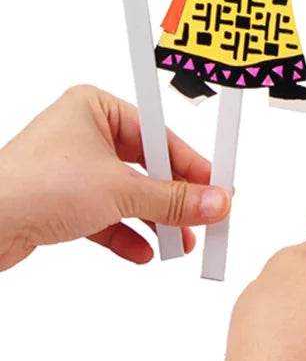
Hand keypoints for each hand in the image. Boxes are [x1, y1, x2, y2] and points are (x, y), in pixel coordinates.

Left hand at [0, 85, 229, 269]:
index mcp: (96, 108)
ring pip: (128, 193)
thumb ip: (172, 199)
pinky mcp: (60, 201)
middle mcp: (84, 132)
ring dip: (154, 220)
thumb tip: (215, 202)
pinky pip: (106, 215)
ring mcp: (71, 168)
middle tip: (205, 217)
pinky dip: (126, 233)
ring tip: (179, 243)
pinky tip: (145, 252)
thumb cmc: (32, 186)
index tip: (218, 185)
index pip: (160, 135)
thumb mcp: (119, 190)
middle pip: (147, 166)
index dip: (192, 164)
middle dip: (174, 198)